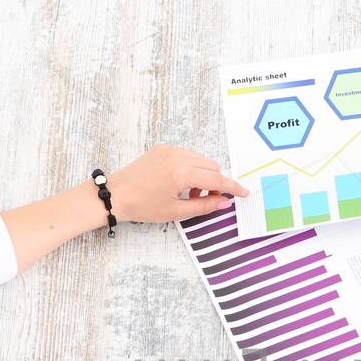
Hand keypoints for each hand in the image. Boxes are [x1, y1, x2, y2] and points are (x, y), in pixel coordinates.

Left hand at [106, 145, 250, 223]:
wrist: (116, 195)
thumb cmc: (142, 206)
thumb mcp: (176, 211)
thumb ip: (204, 206)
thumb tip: (225, 203)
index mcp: (181, 173)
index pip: (216, 178)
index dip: (232, 187)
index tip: (244, 193)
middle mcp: (177, 156)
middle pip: (211, 166)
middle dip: (216, 182)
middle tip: (208, 199)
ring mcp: (169, 150)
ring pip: (200, 160)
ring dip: (203, 175)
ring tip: (190, 194)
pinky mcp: (162, 148)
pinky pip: (187, 156)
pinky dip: (191, 168)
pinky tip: (181, 183)